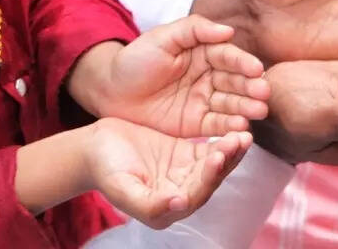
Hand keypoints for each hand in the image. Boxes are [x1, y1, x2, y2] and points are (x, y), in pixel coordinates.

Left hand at [73, 17, 269, 137]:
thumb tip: (228, 30)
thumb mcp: (161, 38)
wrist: (110, 91)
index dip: (242, 62)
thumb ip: (193, 30)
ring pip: (231, 104)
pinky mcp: (197, 124)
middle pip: (235, 81)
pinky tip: (242, 128)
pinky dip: (230, 127)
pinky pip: (217, 125)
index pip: (227, 56)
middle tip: (263, 93)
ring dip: (246, 107)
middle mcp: (209, 76)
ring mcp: (204, 101)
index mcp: (203, 52)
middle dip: (251, 87)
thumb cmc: (135, 60)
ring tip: (258, 111)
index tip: (256, 69)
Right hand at [87, 118, 250, 228]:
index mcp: (167, 209)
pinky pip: (208, 148)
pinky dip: (221, 139)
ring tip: (243, 134)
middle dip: (226, 161)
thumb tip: (180, 204)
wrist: (94, 148)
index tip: (217, 157)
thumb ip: (149, 204)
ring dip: (229, 151)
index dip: (208, 177)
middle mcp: (181, 194)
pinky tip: (234, 127)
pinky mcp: (184, 154)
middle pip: (210, 179)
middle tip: (239, 140)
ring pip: (213, 164)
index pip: (195, 195)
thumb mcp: (121, 188)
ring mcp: (184, 173)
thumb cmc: (103, 170)